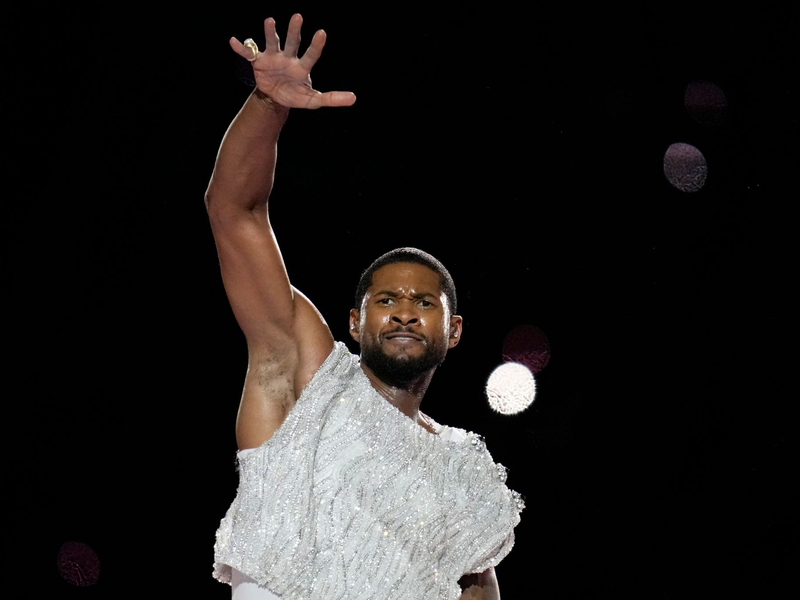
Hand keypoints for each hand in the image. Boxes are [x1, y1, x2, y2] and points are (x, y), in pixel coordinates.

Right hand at [230, 13, 355, 109]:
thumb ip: (332, 98)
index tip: (322, 33)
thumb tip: (354, 98)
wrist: (276, 98)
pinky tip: (233, 42)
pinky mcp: (258, 62)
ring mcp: (273, 58)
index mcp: (302, 66)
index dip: (316, 45)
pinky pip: (248, 54)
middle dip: (294, 30)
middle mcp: (288, 58)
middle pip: (293, 42)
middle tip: (298, 17)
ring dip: (271, 32)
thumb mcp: (313, 100)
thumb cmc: (296, 95)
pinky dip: (241, 48)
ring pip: (273, 42)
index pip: (311, 54)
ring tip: (270, 20)